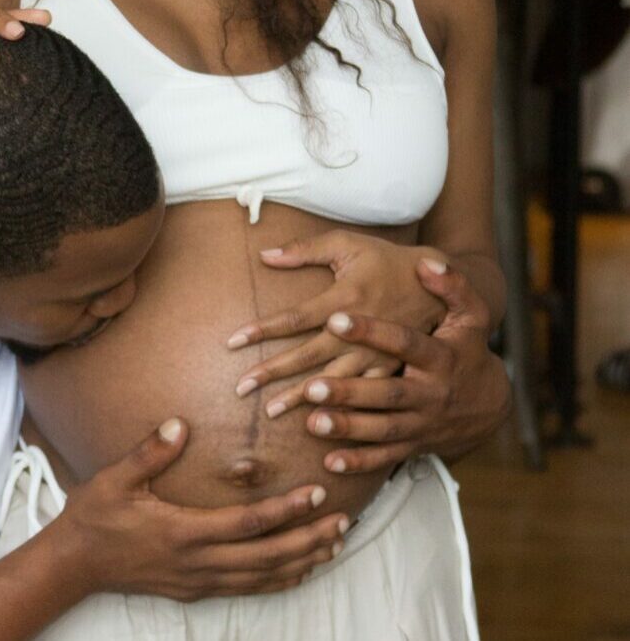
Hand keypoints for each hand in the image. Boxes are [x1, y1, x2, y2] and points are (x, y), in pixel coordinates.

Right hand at [54, 418, 349, 601]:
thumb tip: (180, 425)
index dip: (287, 510)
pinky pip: (247, 588)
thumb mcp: (115, 479)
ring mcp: (198, 580)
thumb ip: (150, 453)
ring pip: (262, 577)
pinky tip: (298, 570)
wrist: (75, 564)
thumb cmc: (95, 517)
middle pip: (267, 556)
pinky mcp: (196, 589)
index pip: (248, 523)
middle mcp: (197, 562)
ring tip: (333, 545)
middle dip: (308, 539)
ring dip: (301, 562)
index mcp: (183, 532)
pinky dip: (279, 580)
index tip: (316, 494)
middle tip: (343, 521)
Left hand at [229, 230, 450, 415]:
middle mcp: (358, 332)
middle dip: (273, 372)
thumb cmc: (388, 261)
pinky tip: (320, 428)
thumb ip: (306, 249)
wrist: (440, 289)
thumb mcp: (349, 244)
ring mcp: (375, 356)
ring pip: (333, 382)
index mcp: (346, 299)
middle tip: (241, 388)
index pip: (295, 318)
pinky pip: (363, 398)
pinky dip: (344, 413)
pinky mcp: (389, 372)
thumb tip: (264, 254)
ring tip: (271, 412)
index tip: (232, 341)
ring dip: (302, 398)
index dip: (263, 329)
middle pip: (308, 355)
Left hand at [297, 260, 510, 473]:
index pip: (405, 342)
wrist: (491, 402)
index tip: (335, 318)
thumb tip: (429, 261)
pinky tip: (330, 461)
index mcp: (440, 356)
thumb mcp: (470, 315)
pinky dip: (359, 461)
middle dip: (351, 392)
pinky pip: (386, 456)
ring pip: (383, 428)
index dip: (373, 331)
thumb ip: (453, 287)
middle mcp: (432, 392)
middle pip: (388, 393)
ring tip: (310, 422)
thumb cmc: (466, 348)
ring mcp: (423, 423)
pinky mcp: (415, 445)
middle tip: (311, 386)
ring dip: (348, 427)